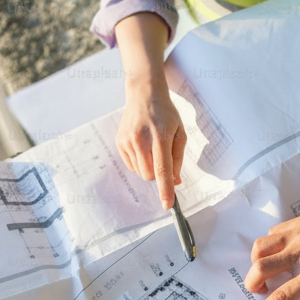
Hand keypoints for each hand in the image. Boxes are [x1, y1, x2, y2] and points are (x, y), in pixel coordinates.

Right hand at [114, 12, 184, 208]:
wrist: (144, 94)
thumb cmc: (166, 114)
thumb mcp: (180, 133)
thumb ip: (178, 159)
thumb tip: (175, 182)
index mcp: (161, 136)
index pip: (163, 169)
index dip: (165, 189)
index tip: (168, 205)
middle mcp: (141, 139)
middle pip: (150, 176)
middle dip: (158, 175)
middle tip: (163, 158)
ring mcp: (127, 141)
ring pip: (140, 172)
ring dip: (149, 167)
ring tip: (152, 146)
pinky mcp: (119, 142)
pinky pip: (132, 165)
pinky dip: (140, 162)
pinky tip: (142, 145)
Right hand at [242, 172, 299, 299]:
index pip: (283, 295)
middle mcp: (298, 254)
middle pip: (259, 270)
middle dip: (252, 284)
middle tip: (262, 290)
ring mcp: (294, 236)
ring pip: (259, 249)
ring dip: (256, 263)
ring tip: (267, 270)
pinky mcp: (295, 223)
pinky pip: (270, 234)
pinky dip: (268, 245)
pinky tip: (280, 250)